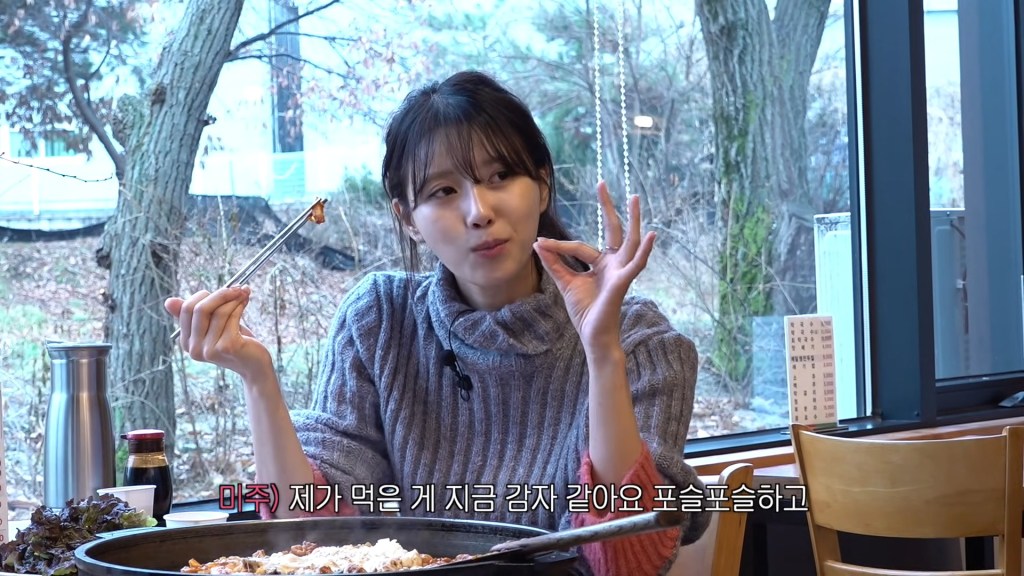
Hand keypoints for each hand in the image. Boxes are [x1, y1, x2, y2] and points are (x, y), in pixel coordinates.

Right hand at [163, 286, 271, 379]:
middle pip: (200, 309)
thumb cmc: (235, 341)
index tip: (220, 290)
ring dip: (234, 298)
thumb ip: (196, 313)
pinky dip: (240, 305)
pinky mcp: (227, 347)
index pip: (186, 309)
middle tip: (236, 288)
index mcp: (187, 342)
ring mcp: (209, 350)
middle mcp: (194, 349)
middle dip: (220, 294)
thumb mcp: (213, 326)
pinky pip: (231, 316)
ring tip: (244, 294)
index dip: (203, 295)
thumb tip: (168, 302)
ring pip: (218, 312)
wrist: (255, 364)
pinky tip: (246, 302)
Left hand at [533, 181, 655, 351]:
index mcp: (601, 264)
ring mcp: (620, 271)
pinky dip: (645, 251)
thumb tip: (539, 243)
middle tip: (601, 184)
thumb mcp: (565, 283)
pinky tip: (651, 235)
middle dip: (608, 207)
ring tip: (634, 198)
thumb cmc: (585, 311)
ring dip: (633, 219)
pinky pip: (637, 264)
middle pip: (613, 230)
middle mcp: (614, 263)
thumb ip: (554, 263)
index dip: (558, 245)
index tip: (540, 242)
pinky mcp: (623, 282)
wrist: (592, 335)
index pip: (579, 246)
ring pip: (629, 241)